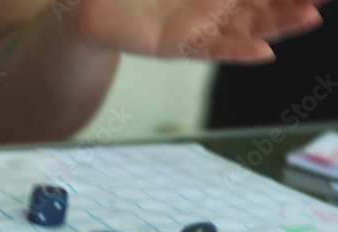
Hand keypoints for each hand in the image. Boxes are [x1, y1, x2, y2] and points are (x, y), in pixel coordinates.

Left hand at [68, 0, 326, 62]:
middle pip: (263, 6)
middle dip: (292, 1)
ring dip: (277, 25)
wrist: (95, 5)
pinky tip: (263, 53)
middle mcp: (214, 11)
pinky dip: (236, 52)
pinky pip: (211, 50)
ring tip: (309, 16)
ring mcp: (198, 30)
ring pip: (246, 29)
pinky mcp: (176, 47)